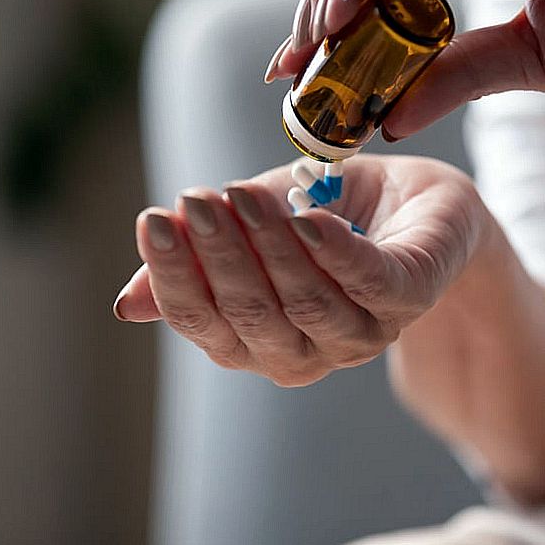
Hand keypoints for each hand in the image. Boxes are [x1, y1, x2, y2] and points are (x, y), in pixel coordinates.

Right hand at [112, 155, 485, 386]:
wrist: (418, 203)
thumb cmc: (328, 214)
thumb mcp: (253, 229)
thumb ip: (200, 261)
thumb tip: (126, 305)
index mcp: (257, 339)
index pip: (202, 319)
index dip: (174, 275)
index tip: (153, 219)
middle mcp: (307, 350)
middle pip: (250, 314)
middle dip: (218, 255)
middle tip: (194, 199)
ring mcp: (362, 332)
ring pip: (306, 302)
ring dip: (270, 247)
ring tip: (241, 194)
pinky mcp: (410, 296)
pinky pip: (369, 283)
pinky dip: (336, 254)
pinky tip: (308, 219)